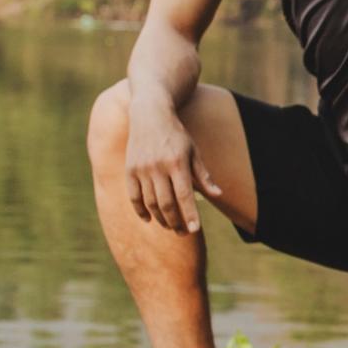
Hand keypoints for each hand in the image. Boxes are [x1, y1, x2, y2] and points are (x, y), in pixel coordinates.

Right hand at [125, 101, 221, 232]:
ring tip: (170, 226)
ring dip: (160, 218)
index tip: (195, 229)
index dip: (190, 214)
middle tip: (183, 232)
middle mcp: (158, 167)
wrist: (149, 114)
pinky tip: (149, 219)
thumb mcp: (194, 151)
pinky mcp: (130, 169)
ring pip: (150, 202)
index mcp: (177, 163)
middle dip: (175, 222)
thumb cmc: (176, 135)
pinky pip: (134, 196)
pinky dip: (140, 210)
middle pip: (166, 203)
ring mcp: (142, 169)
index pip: (184, 195)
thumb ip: (204, 174)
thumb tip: (218, 194)